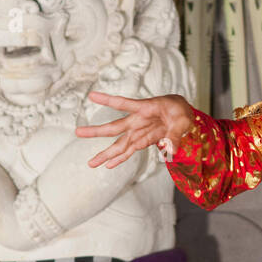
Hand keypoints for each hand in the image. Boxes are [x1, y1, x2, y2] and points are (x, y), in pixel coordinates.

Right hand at [75, 91, 194, 168]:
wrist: (182, 114)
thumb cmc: (181, 111)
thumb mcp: (183, 120)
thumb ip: (175, 135)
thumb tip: (169, 152)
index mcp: (145, 108)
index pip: (124, 103)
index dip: (108, 100)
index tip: (91, 95)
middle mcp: (137, 120)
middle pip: (114, 127)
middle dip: (96, 131)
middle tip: (77, 132)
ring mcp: (138, 131)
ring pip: (119, 144)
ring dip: (105, 153)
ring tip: (90, 164)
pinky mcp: (142, 140)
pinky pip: (129, 151)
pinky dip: (119, 159)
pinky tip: (108, 165)